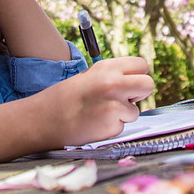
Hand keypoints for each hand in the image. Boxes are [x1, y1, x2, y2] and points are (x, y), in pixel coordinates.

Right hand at [33, 55, 154, 146]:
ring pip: (135, 111)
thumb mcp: (90, 76)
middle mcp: (113, 83)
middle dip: (141, 93)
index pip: (142, 65)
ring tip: (100, 113)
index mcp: (108, 67)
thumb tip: (135, 81)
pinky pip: (122, 127)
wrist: (44, 119)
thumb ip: (113, 76)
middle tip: (128, 99)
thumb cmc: (66, 98)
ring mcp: (114, 105)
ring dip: (123, 115)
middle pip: (148, 85)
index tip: (130, 83)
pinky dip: (111, 127)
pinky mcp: (112, 126)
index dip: (138, 75)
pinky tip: (95, 124)